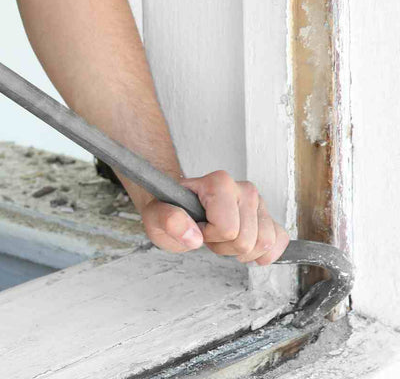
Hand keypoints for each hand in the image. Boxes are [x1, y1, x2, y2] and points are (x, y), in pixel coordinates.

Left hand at [140, 171, 289, 265]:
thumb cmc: (169, 209)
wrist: (177, 205)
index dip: (209, 236)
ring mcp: (258, 201)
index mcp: (218, 183)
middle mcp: (243, 188)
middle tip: (207, 234)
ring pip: (264, 243)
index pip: (227, 229)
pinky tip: (247, 251)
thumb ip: (168, 220)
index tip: (196, 226)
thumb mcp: (156, 216)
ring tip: (220, 237)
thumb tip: (193, 235)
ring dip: (239, 250)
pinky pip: (279, 239)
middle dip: (223, 246)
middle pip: (246, 240)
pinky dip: (265, 253)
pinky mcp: (266, 214)